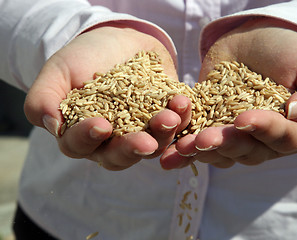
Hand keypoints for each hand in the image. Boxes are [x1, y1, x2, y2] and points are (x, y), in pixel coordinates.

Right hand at [24, 25, 191, 169]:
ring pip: (152, 147)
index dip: (87, 139)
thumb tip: (52, 127)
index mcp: (81, 134)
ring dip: (163, 136)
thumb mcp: (58, 71)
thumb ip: (44, 99)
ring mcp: (140, 133)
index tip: (100, 125)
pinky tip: (182, 104)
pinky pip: (176, 129)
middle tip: (145, 142)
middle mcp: (111, 141)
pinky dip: (182, 119)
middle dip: (132, 149)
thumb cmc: (84, 58)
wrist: (119, 42)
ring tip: (171, 117)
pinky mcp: (164, 121)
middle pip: (119, 157)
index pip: (79, 146)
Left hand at [160, 17, 296, 168]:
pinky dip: (181, 149)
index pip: (282, 138)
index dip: (264, 130)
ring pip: (219, 153)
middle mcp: (263, 140)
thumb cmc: (291, 52)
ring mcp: (234, 135)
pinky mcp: (209, 125)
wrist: (256, 39)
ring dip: (199, 152)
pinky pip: (196, 142)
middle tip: (204, 139)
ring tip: (181, 147)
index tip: (244, 118)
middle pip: (247, 151)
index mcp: (292, 130)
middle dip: (225, 144)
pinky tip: (166, 153)